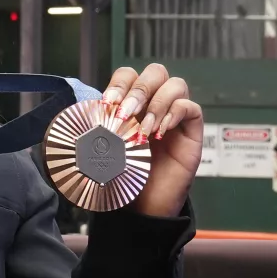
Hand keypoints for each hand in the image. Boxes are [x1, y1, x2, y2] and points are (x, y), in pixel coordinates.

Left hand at [101, 64, 203, 217]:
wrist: (142, 205)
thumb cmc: (124, 175)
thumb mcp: (104, 146)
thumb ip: (99, 126)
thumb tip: (85, 111)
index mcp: (131, 104)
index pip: (129, 75)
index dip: (120, 84)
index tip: (109, 103)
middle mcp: (154, 105)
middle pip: (155, 72)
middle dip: (138, 89)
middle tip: (125, 114)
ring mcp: (174, 117)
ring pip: (176, 85)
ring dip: (157, 103)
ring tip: (144, 129)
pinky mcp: (191, 131)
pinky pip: (191, 108)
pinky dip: (176, 113)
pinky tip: (161, 131)